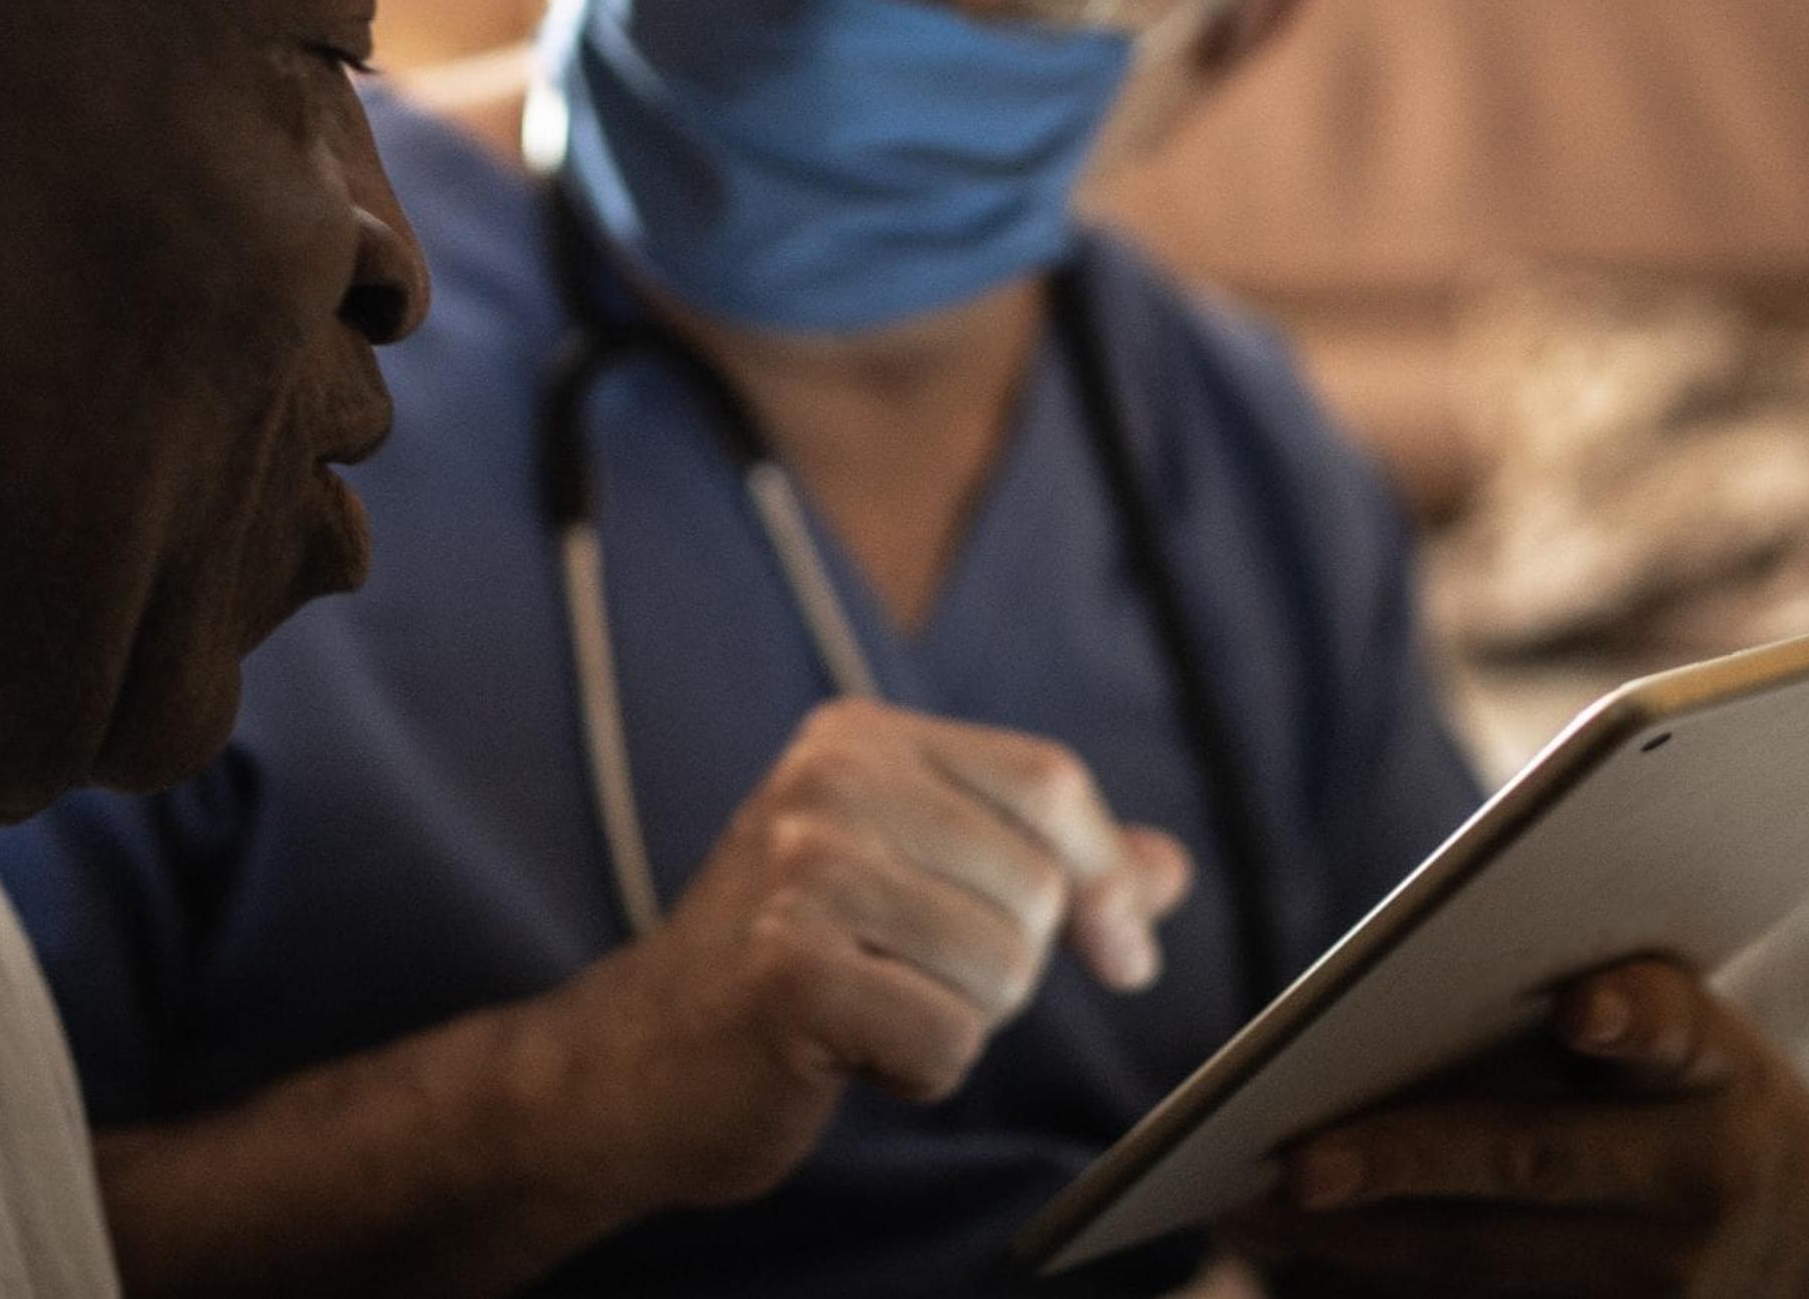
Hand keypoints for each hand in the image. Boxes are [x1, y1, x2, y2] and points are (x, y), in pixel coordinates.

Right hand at [549, 697, 1189, 1211]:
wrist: (639, 1061)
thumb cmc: (798, 967)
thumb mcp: (915, 879)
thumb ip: (1041, 863)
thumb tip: (1169, 869)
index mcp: (859, 736)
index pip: (1048, 782)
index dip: (1105, 877)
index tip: (1123, 956)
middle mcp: (827, 781)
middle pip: (1035, 886)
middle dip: (1008, 968)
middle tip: (914, 981)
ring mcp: (801, 871)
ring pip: (1001, 968)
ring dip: (959, 1021)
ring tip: (873, 1007)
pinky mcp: (788, 972)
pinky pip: (946, 1041)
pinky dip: (917, 1072)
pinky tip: (847, 1051)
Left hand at [1223, 957, 1808, 1296]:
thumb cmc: (1713, 1111)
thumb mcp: (1696, 1049)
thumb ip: (1594, 1015)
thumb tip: (1405, 1001)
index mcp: (1720, 1071)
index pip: (1676, 1030)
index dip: (1633, 1016)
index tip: (1583, 1009)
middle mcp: (1703, 1181)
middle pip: (1533, 1162)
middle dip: (1406, 1161)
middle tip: (1297, 1163)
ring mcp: (1672, 1286)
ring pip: (1488, 1259)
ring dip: (1362, 1239)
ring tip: (1252, 1211)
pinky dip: (1397, 1281)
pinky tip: (1310, 1254)